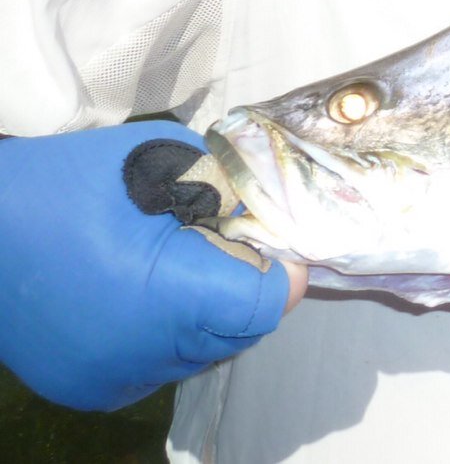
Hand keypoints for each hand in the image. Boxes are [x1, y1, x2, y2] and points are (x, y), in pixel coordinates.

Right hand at [0, 121, 300, 411]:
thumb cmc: (71, 182)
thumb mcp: (165, 161)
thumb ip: (227, 192)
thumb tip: (266, 221)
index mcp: (166, 300)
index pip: (263, 305)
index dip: (280, 267)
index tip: (271, 233)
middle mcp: (144, 357)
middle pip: (239, 332)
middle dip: (248, 285)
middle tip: (226, 237)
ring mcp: (114, 381)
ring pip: (203, 351)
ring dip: (211, 311)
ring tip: (180, 260)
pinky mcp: (88, 389)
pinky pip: (160, 363)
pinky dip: (170, 330)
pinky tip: (143, 288)